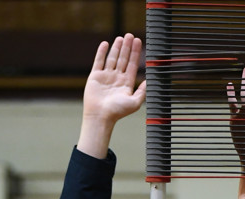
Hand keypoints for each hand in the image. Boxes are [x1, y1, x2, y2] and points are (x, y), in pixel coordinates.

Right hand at [78, 34, 145, 157]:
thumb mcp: (135, 102)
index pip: (132, 64)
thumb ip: (142, 91)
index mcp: (126, 83)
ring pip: (112, 58)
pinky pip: (99, 61)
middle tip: (130, 35)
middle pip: (123, 59)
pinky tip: (105, 44)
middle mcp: (117, 78)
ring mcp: (106, 76)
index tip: (138, 41)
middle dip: (127, 47)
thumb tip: (149, 81)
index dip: (136, 53)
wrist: (100, 116)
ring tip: (121, 38)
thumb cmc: (117, 112)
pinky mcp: (95, 76)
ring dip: (116, 47)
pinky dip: (102, 52)